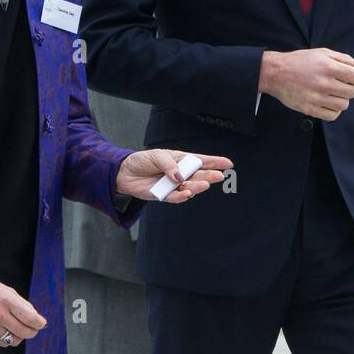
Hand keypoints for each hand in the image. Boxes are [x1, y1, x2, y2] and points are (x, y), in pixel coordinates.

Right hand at [0, 277, 46, 348]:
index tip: (42, 323)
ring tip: (18, 328)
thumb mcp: (9, 291)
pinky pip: (2, 343)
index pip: (30, 318)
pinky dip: (8, 339)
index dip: (39, 323)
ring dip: (20, 336)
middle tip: (33, 328)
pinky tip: (6, 330)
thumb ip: (24, 306)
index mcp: (7, 300)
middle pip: (24, 332)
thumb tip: (37, 320)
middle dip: (32, 332)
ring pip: (14, 341)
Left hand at [115, 150, 233, 202]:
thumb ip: (169, 165)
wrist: (125, 173)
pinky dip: (181, 196)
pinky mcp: (164, 195)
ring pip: (190, 187)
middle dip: (210, 175)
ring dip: (197, 186)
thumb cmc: (143, 161)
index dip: (215, 162)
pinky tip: (187, 193)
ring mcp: (173, 185)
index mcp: (181, 160)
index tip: (228, 163)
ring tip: (204, 184)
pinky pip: (176, 197)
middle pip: (199, 175)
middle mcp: (180, 173)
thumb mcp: (156, 156)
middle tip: (219, 176)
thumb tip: (179, 177)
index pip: (201, 160)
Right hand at [259, 48, 353, 119]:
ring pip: (344, 105)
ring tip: (332, 94)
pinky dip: (333, 110)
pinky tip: (327, 102)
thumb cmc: (299, 61)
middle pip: (352, 92)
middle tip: (339, 84)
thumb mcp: (322, 53)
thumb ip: (344, 59)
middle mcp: (324, 83)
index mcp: (329, 67)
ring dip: (341, 100)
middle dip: (349, 88)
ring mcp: (317, 97)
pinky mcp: (310, 109)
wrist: (276, 73)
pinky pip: (332, 115)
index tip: (350, 77)